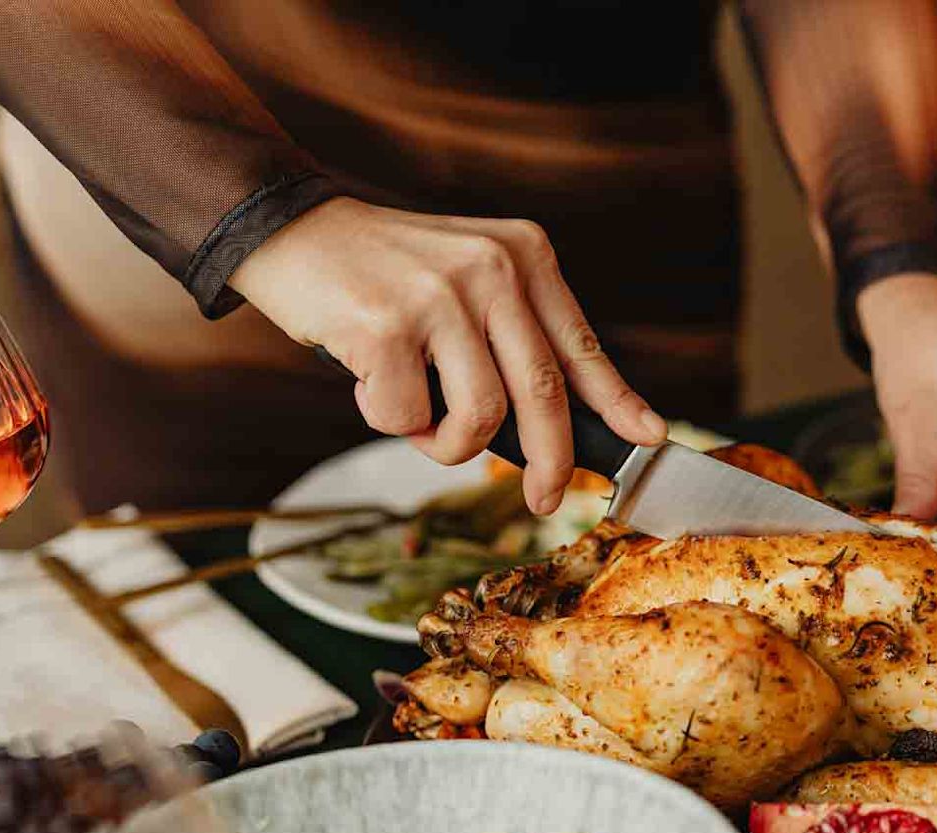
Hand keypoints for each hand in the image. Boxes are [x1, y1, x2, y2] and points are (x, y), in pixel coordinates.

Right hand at [230, 197, 665, 513]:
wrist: (289, 230)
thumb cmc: (385, 276)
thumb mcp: (470, 283)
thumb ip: (517, 339)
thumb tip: (567, 428)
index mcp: (525, 257)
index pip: (583, 347)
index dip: (617, 405)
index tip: (646, 440)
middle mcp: (493, 269)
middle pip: (544, 395)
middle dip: (550, 463)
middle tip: (543, 497)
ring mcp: (440, 296)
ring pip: (480, 418)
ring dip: (447, 442)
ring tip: (417, 414)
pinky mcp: (386, 325)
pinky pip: (407, 418)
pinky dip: (387, 420)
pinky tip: (368, 381)